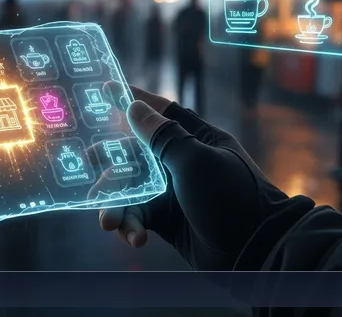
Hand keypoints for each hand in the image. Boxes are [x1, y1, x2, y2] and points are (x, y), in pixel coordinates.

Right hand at [90, 82, 289, 270]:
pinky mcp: (166, 220)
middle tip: (86, 160)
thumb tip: (134, 107)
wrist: (256, 251)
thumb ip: (162, 136)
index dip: (134, 100)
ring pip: (130, 190)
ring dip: (115, 205)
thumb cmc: (230, 197)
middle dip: (110, 160)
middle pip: (135, 153)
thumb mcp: (195, 162)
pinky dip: (132, 227)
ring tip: (108, 221)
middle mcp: (180, 161)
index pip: (161, 111)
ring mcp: (172, 192)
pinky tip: (135, 238)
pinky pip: (138, 217)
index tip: (105, 90)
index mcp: (195, 138)